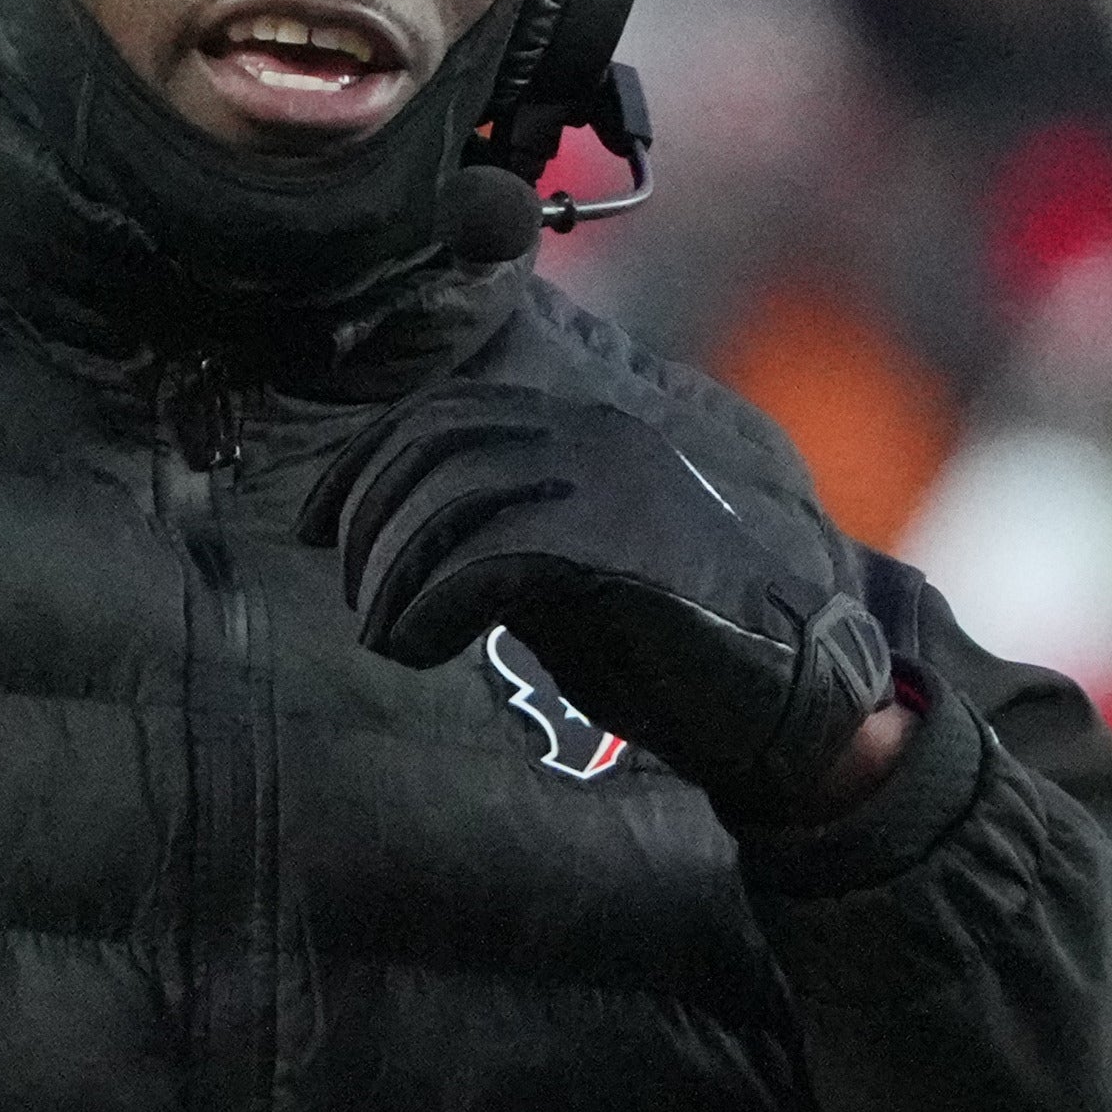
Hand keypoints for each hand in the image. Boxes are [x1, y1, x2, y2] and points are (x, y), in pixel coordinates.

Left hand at [302, 385, 897, 820]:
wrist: (791, 695)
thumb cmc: (676, 645)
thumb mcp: (571, 572)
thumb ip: (507, 536)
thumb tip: (406, 543)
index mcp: (583, 431)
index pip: (441, 415)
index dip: (363, 469)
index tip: (320, 528)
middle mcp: (594, 436)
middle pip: (431, 446)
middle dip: (370, 523)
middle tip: (361, 600)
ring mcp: (610, 482)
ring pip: (451, 495)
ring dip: (394, 571)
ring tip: (389, 632)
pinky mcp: (618, 541)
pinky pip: (488, 553)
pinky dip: (431, 604)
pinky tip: (420, 648)